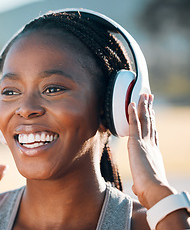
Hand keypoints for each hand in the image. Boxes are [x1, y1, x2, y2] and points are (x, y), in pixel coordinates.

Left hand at [127, 94, 174, 208]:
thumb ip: (140, 183)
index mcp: (154, 154)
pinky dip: (132, 113)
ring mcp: (145, 142)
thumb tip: (137, 188)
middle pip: (151, 123)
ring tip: (143, 95)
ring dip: (143, 106)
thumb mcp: (144, 185)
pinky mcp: (137, 142)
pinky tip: (130, 104)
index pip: (153, 135)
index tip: (153, 115)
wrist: (155, 189)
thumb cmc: (151, 191)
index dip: (153, 124)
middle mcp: (151, 145)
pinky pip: (134, 124)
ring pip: (144, 120)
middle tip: (149, 98)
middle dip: (149, 110)